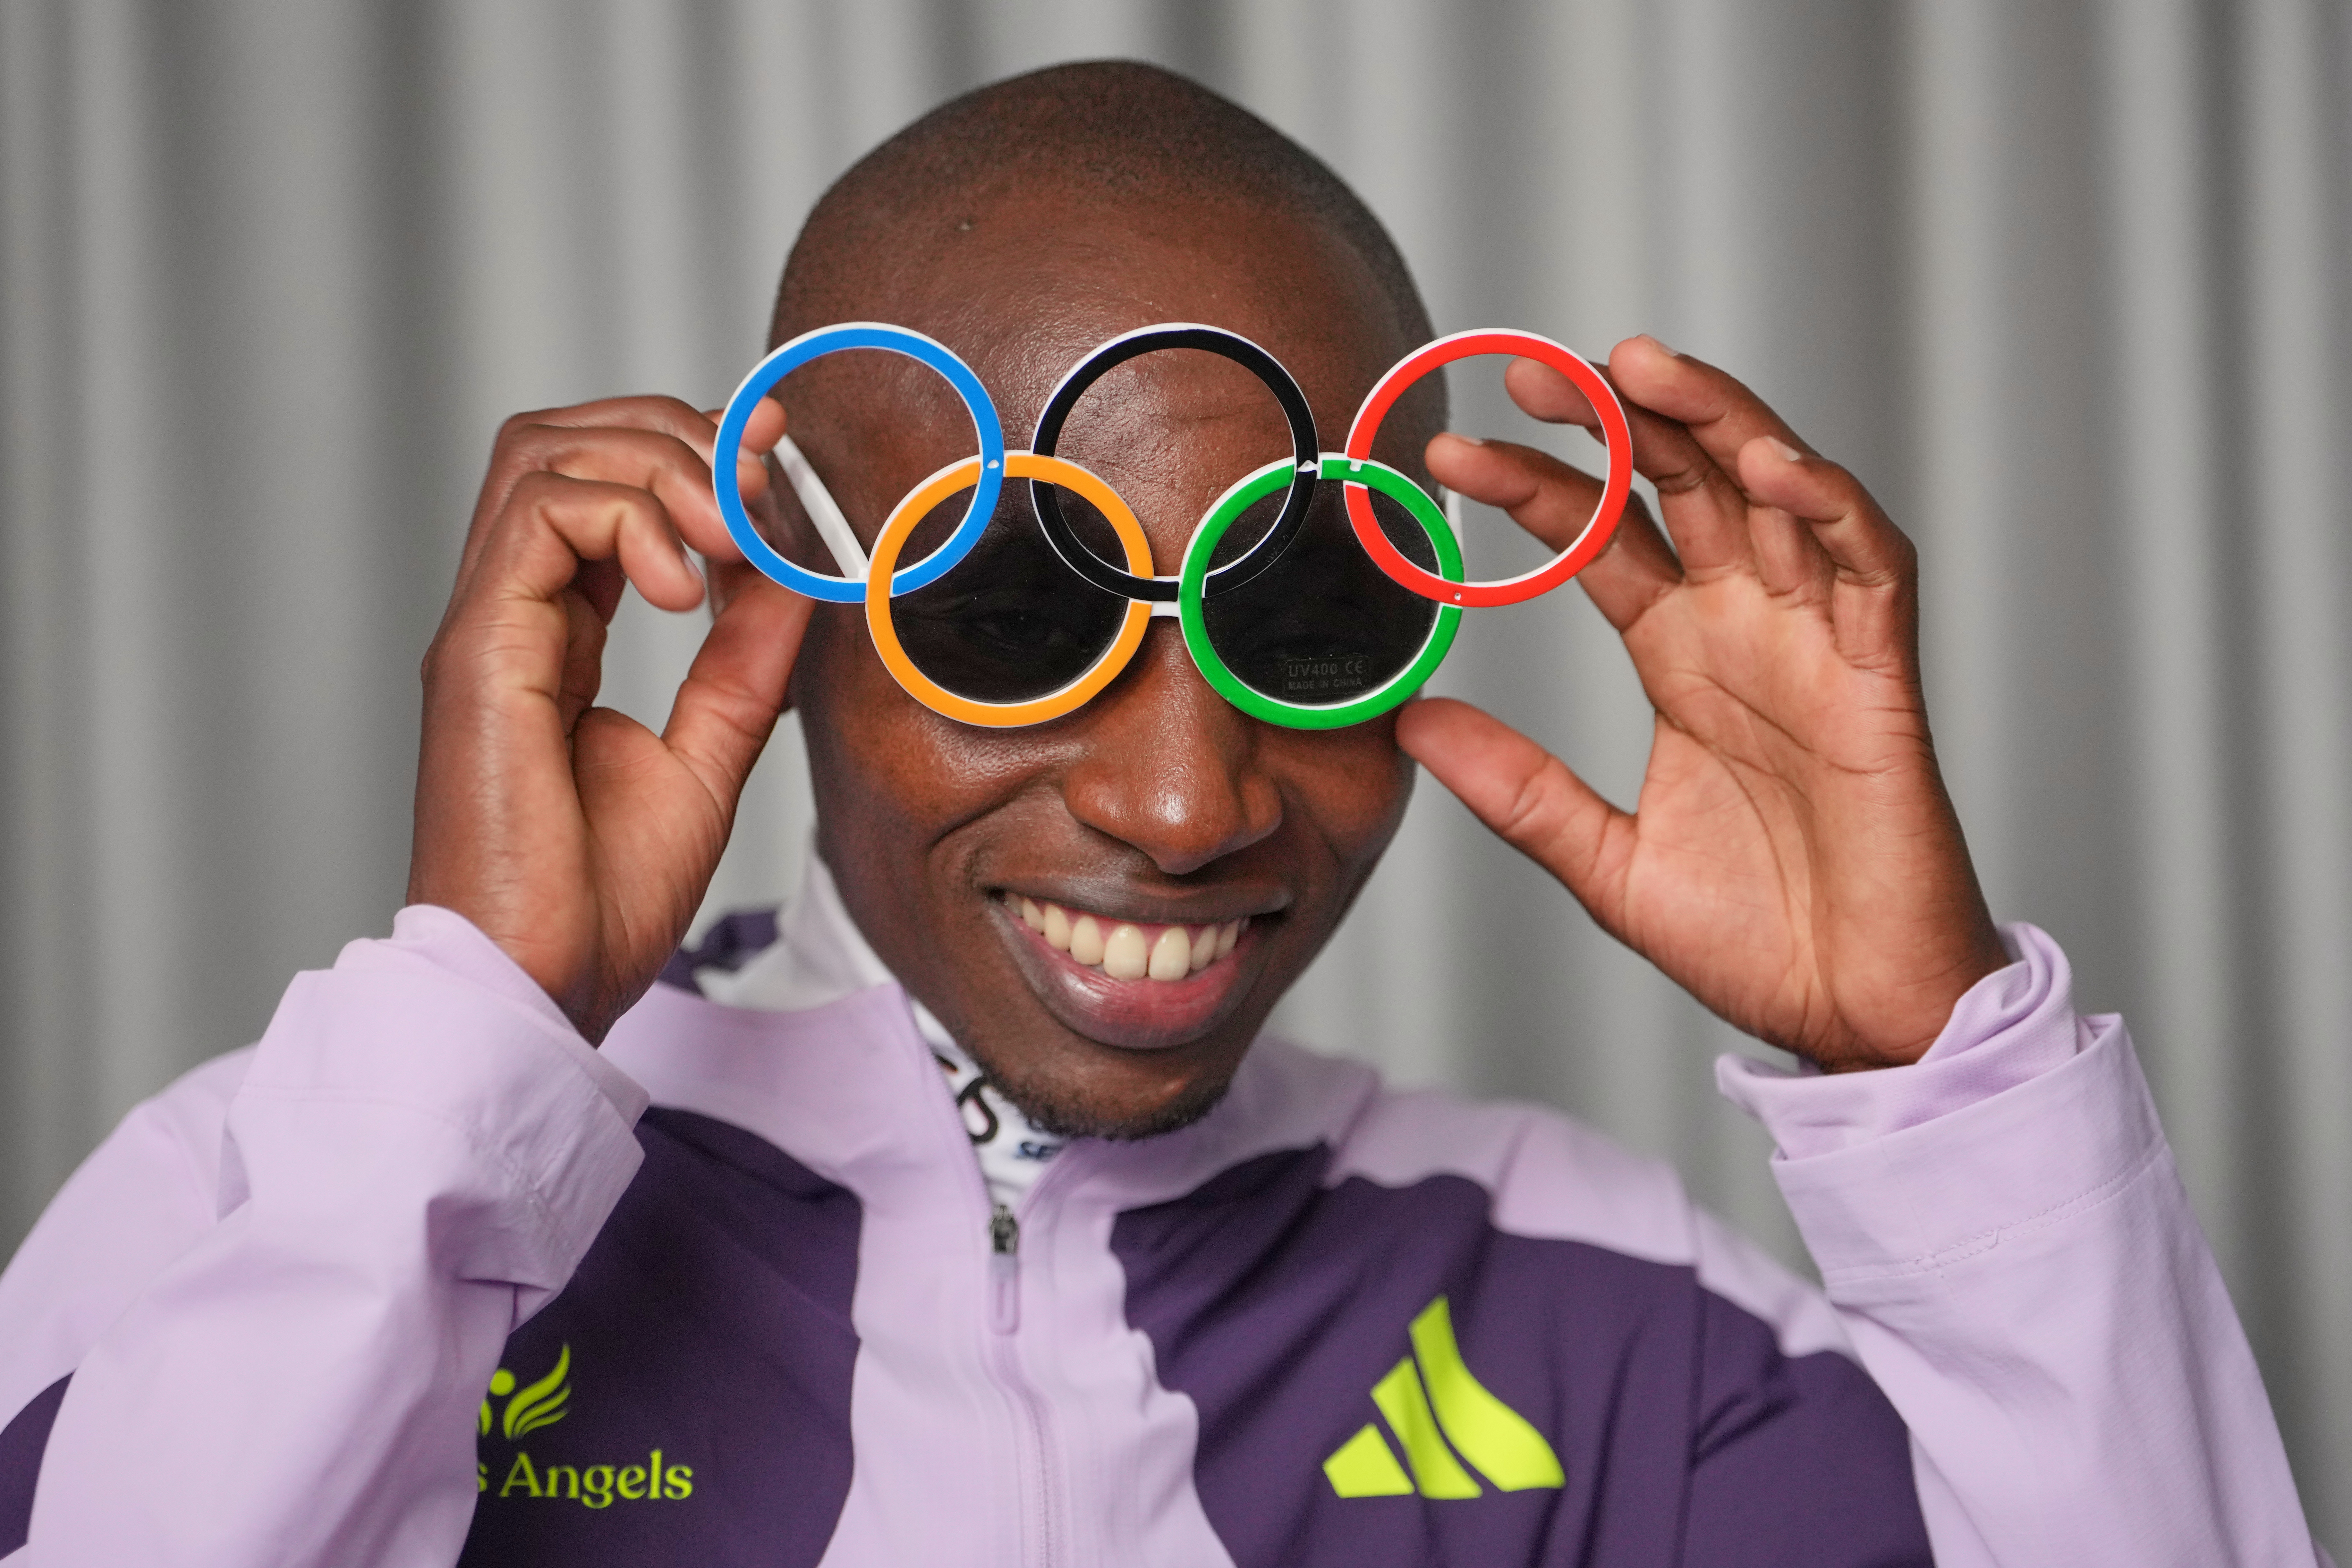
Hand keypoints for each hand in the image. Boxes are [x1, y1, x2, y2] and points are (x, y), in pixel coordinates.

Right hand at [409, 395, 810, 1041]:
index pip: (605, 485)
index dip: (692, 453)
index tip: (777, 461)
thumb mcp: (712, 753)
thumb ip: (748, 659)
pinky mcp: (477, 649)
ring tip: (730, 533)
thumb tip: (796, 575)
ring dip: (658, 465)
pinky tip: (687, 587)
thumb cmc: (603, 896)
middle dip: (675, 435)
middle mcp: (512, 614)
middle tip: (758, 489)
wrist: (544, 982)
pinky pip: (538, 517)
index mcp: (558, 632)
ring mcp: (486, 625)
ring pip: (545, 453)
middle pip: (565, 440)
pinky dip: (629, 520)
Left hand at [1397, 336, 2004, 1070]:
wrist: (1851, 1014)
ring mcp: (1819, 645)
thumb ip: (1516, 790)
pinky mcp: (1883, 679)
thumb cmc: (1753, 936)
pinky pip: (1868, 565)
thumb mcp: (1603, 862)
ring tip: (1642, 369)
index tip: (1452, 460)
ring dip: (1716, 422)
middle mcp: (1748, 630)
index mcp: (1682, 658)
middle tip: (1533, 374)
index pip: (1601, 541)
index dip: (1535, 491)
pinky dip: (1826, 504)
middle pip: (1682, 489)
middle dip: (1616, 421)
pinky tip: (1768, 462)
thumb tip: (1410, 725)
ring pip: (1776, 494)